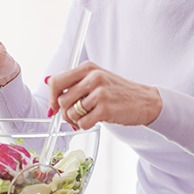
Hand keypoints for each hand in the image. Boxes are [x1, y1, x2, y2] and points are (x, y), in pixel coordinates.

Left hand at [45, 61, 162, 128]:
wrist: (145, 100)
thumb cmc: (118, 91)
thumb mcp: (96, 78)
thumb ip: (74, 82)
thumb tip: (48, 84)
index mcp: (88, 68)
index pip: (56, 81)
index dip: (51, 97)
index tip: (53, 107)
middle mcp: (93, 77)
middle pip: (61, 100)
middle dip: (65, 112)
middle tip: (75, 116)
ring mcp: (100, 93)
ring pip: (70, 113)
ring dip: (76, 120)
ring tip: (87, 117)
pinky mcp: (106, 109)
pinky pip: (82, 123)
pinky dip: (85, 126)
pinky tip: (95, 120)